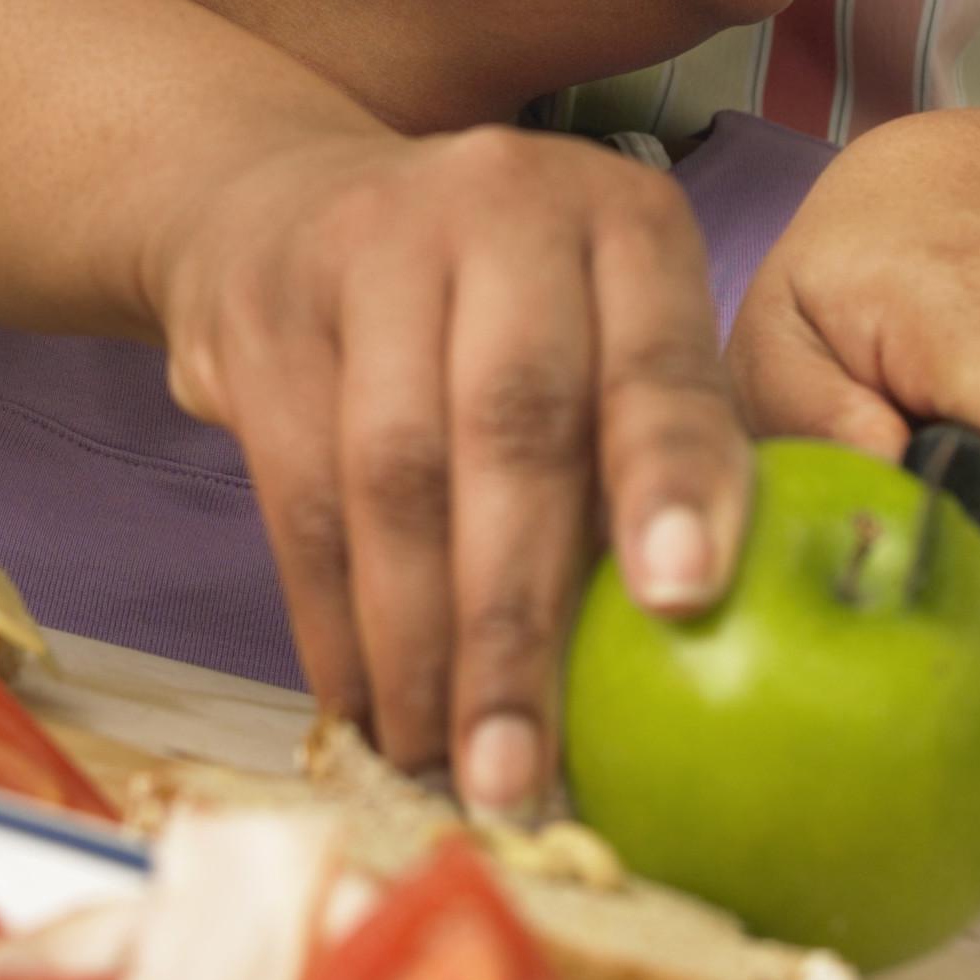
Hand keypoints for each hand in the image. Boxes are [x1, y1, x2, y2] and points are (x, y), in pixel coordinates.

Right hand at [150, 126, 757, 819]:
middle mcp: (501, 207)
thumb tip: (715, 648)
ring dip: (419, 646)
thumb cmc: (493, 315)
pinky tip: (367, 708)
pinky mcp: (264, 317)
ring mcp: (370, 248)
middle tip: (525, 771)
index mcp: (624, 222)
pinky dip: (335, 625)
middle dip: (517, 620)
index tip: (682, 602)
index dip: (672, 482)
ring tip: (443, 764)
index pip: (657, 364)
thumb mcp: (599, 331)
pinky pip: (300, 499)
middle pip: (514, 429)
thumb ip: (658, 454)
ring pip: (394, 475)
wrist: (286, 209)